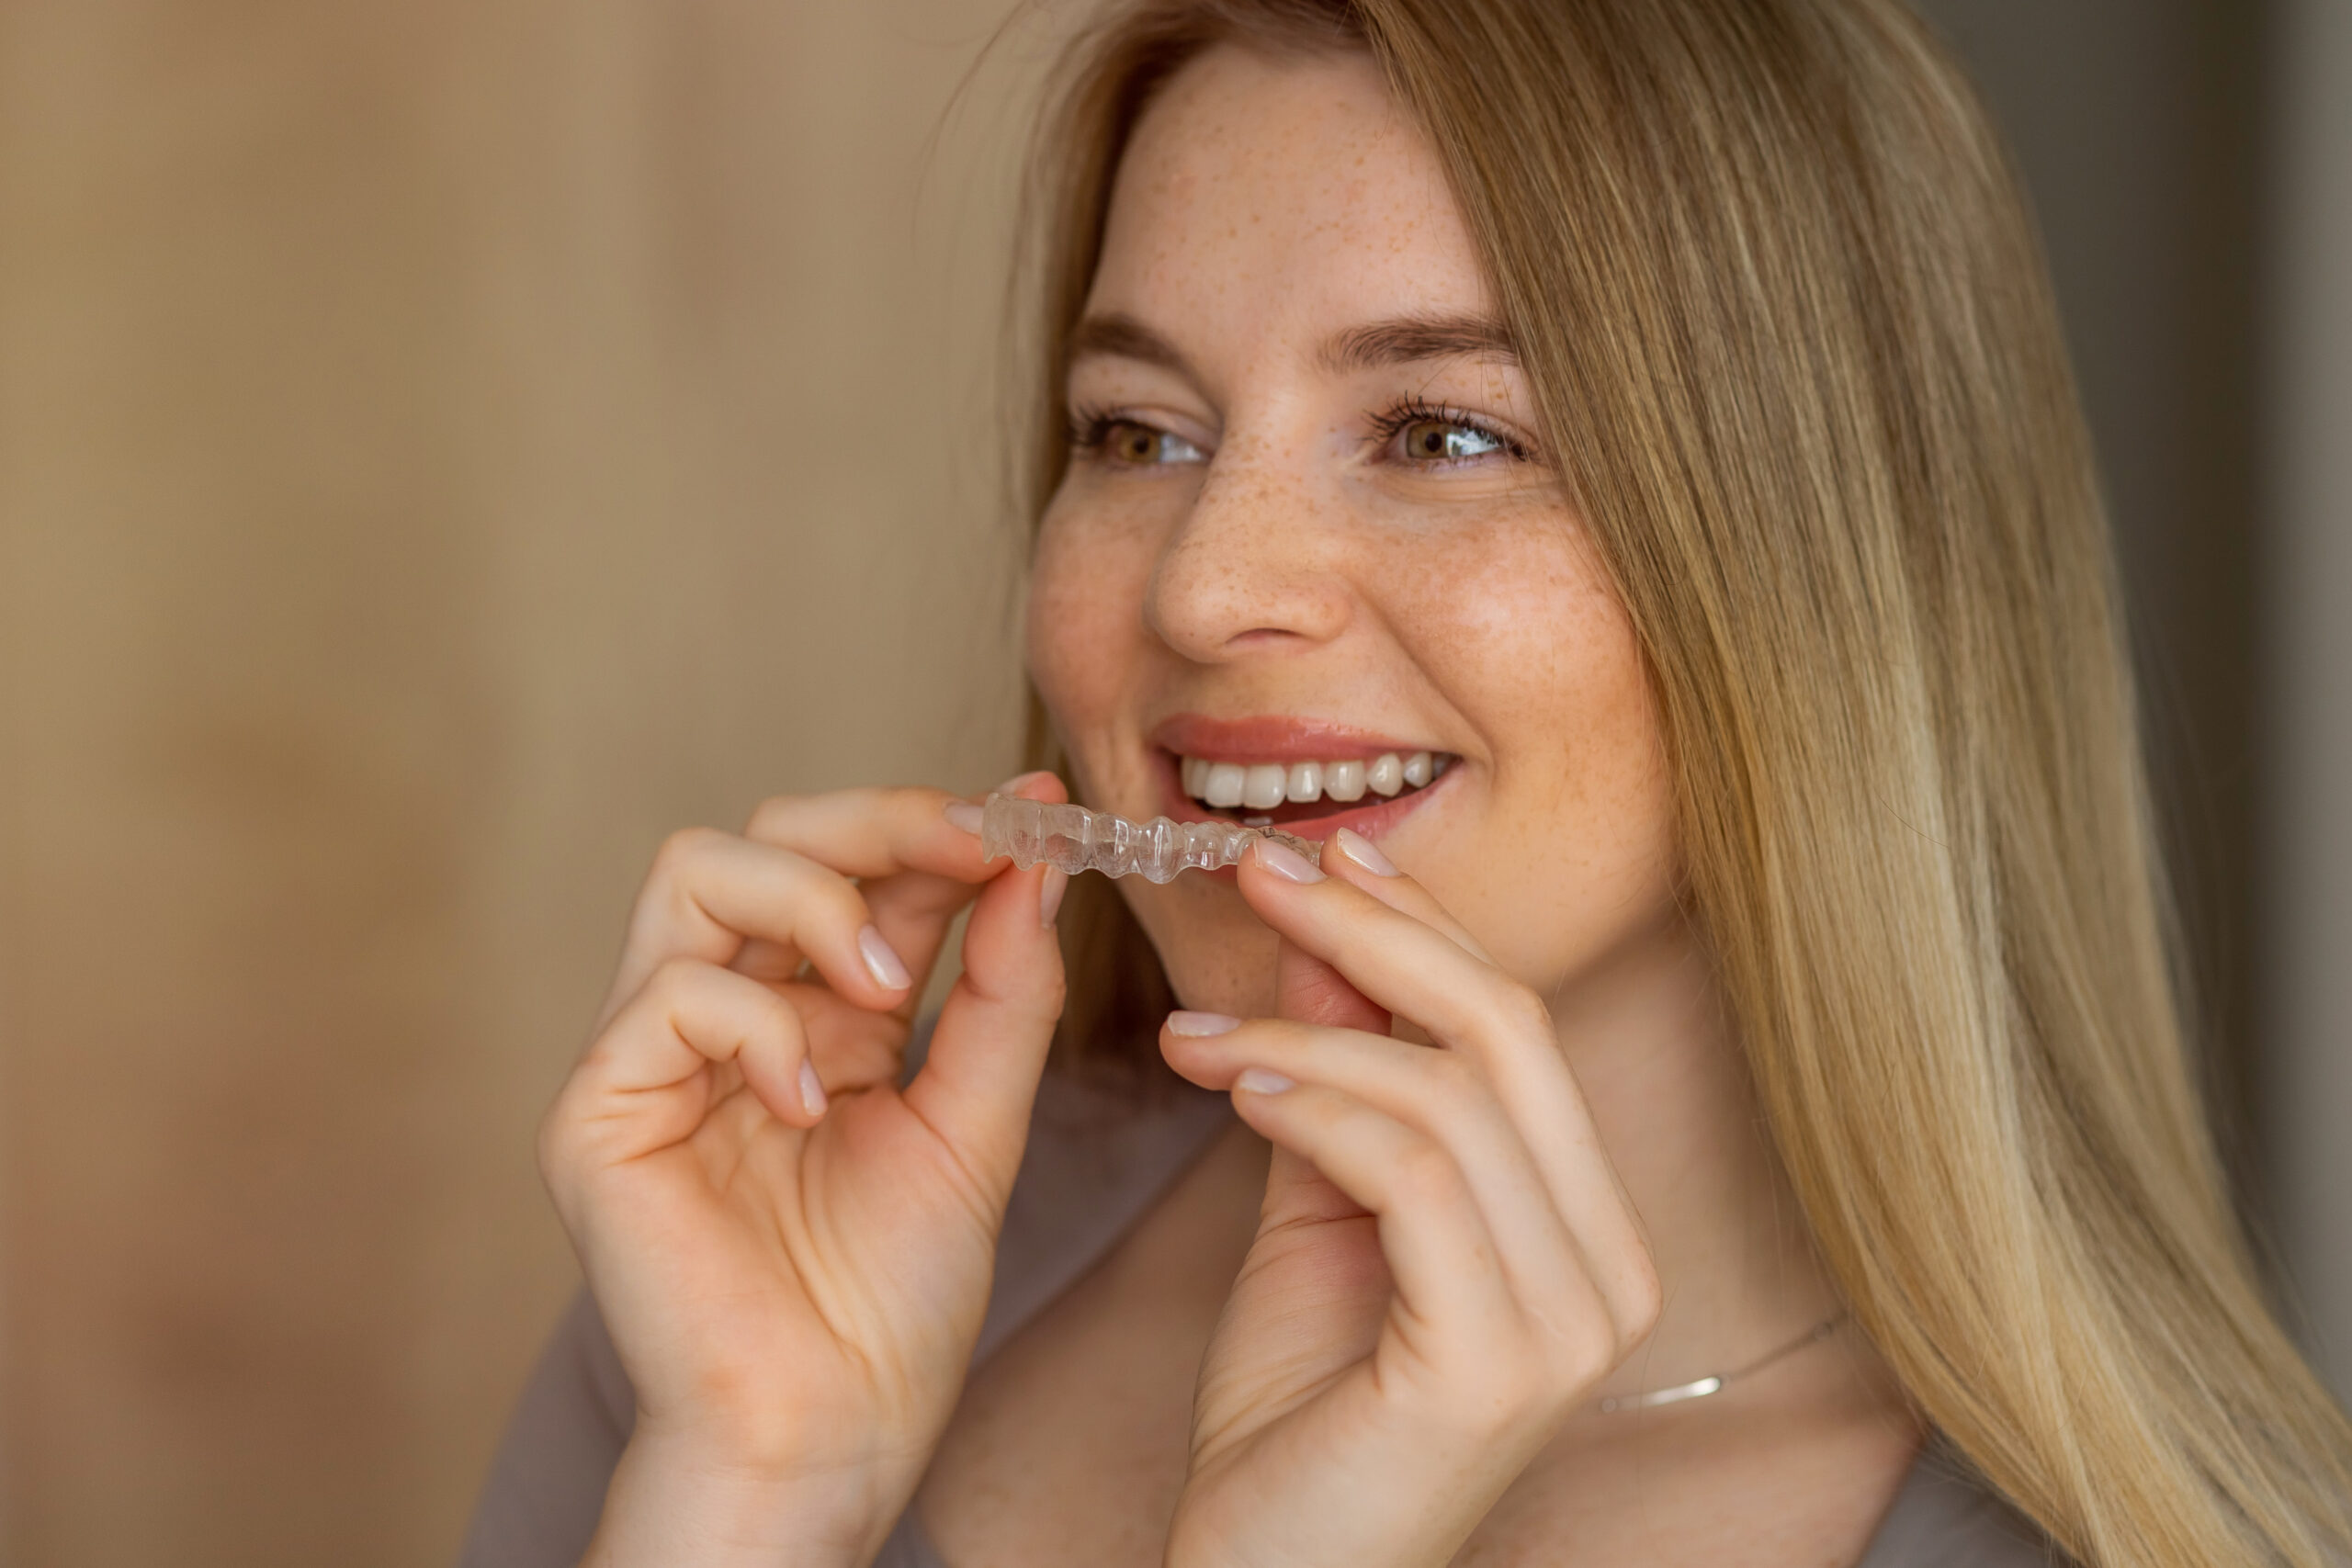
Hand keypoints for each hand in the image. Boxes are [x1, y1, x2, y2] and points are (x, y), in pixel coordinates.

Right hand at [538, 775, 1069, 1567]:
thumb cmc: (892, 1303)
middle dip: (880, 821)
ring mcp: (655, 1055)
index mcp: (817, 1016)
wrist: (830, 1435)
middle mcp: (731, 1016)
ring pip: (696, 868)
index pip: (859, 867)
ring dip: (816, 899)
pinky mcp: (599, 1110)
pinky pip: (668, 993)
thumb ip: (1003, 993)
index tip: (1034, 806)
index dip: (941, 824)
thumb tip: (1032, 857)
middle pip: (767, 831)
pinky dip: (759, 1023)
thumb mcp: (977, 1123)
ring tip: (888, 986)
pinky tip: (811, 1102)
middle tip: (974, 850)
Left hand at [1157, 831, 1660, 1567]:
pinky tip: (1234, 1090)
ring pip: (1451, 1095)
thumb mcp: (1316, 1216)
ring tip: (1197, 1036)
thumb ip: (1332, 1086)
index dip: (1417, 928)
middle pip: (1508, 1037)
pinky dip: (1315, 1108)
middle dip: (1374, 933)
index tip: (1316, 858)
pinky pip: (1412, 1174)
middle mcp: (1607, 1271)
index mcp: (1584, 1231)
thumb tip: (1322, 941)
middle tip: (1257, 872)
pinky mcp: (1496, 1362)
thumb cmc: (1292, 1421)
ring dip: (1306, 1034)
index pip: (1517, 1032)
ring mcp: (1566, 1320)